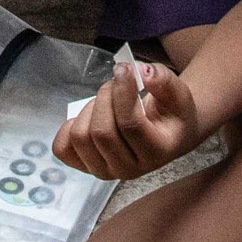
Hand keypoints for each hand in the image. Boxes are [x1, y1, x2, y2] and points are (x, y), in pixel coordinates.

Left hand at [54, 55, 200, 179]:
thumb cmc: (171, 114)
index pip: (129, 125)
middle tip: (116, 83)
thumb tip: (143, 72)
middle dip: (105, 96)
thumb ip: (165, 80)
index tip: (124, 69)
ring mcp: (105, 172)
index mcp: (156, 153)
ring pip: (81, 137)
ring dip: (90, 108)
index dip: (122, 92)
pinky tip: (90, 117)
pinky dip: (70, 126)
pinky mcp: (85, 167)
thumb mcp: (179, 94)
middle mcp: (130, 170)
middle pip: (101, 131)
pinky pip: (62, 148)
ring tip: (107, 101)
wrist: (167, 135)